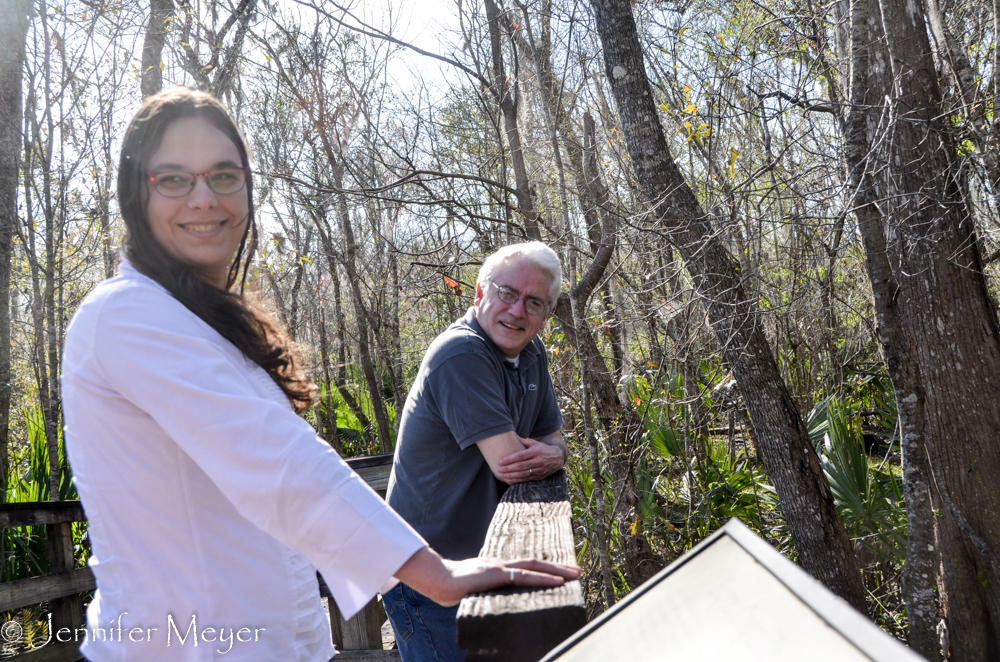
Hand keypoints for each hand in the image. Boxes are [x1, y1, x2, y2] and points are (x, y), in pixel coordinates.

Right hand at [395, 547, 580, 606]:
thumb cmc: (450, 588)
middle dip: (558, 566)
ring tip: (576, 574)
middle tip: (578, 569)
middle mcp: (500, 564)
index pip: (524, 565)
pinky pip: (525, 576)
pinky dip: (544, 577)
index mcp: (495, 568)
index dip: (543, 567)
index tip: (559, 571)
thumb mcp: (472, 590)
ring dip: (557, 570)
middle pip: (535, 562)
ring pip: (535, 566)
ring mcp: (499, 568)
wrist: (436, 580)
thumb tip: (490, 602)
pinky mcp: (497, 575)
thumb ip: (484, 592)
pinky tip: (558, 581)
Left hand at [496, 437, 564, 482]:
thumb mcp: (534, 443)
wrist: (557, 457)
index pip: (520, 456)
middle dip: (508, 468)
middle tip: (499, 469)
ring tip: (502, 475)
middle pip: (520, 466)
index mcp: (536, 451)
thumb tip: (509, 434)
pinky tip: (510, 480)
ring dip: (511, 475)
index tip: (500, 461)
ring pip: (523, 474)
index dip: (510, 459)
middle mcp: (538, 461)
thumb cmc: (542, 449)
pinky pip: (527, 479)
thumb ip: (522, 441)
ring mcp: (539, 470)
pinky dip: (517, 481)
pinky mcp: (540, 476)